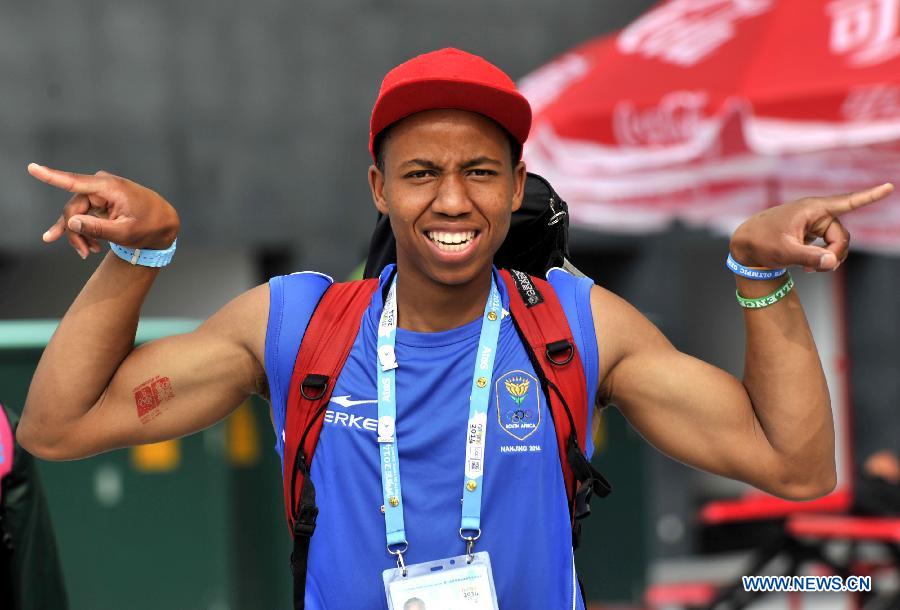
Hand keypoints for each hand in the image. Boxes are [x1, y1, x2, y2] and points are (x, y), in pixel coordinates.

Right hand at [28, 164, 179, 258]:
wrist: (164, 223)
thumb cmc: (149, 226)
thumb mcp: (126, 233)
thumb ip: (98, 228)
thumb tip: (72, 222)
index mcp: (109, 187)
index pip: (75, 181)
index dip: (51, 176)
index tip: (32, 168)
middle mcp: (101, 186)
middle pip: (73, 209)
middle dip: (75, 232)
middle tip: (84, 253)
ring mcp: (98, 193)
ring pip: (75, 215)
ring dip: (78, 234)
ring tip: (86, 252)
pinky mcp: (98, 202)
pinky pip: (81, 216)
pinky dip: (81, 231)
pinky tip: (80, 246)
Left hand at [730, 183, 894, 271]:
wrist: (745, 244)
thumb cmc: (762, 242)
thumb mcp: (784, 253)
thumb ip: (809, 258)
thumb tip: (832, 262)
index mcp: (812, 209)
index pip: (846, 202)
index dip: (869, 196)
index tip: (889, 186)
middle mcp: (816, 213)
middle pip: (841, 236)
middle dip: (834, 254)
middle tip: (818, 269)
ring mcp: (814, 222)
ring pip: (836, 243)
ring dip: (829, 259)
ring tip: (810, 270)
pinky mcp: (811, 232)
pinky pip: (828, 246)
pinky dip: (823, 258)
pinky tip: (809, 267)